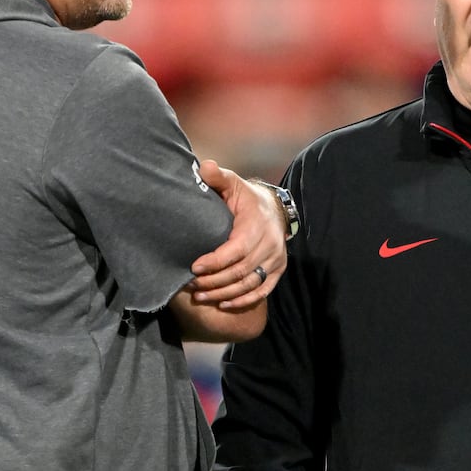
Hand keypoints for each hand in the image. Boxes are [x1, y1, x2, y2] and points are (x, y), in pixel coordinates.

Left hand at [188, 159, 287, 309]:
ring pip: (250, 284)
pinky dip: (243, 301)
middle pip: (241, 271)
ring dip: (224, 293)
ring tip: (201, 295)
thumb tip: (203, 167)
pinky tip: (224, 304)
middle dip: (214, 281)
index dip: (215, 262)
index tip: (194, 267)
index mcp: (257, 224)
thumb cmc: (246, 198)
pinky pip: (262, 291)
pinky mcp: (278, 270)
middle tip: (191, 285)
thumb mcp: (233, 184)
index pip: (237, 249)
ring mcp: (276, 259)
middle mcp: (270, 244)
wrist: (274, 209)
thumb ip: (217, 177)